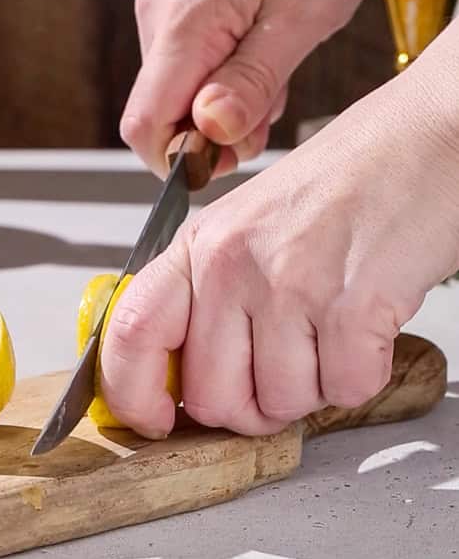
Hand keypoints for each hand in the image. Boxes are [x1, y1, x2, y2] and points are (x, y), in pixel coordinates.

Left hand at [103, 40, 458, 437]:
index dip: (132, 394)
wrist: (426, 138)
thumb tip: (186, 371)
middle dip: (255, 404)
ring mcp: (289, 284)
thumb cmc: (349, 177)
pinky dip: (364, 372)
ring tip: (335, 322)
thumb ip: (212, 290)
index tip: (156, 421)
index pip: (131, 331)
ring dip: (317, 384)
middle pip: (213, 396)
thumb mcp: (253, 221)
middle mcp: (233, 261)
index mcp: (202, 241)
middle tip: (288, 366)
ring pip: (284, 403)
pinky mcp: (350, 306)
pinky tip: (369, 322)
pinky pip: (346, 390)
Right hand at [120, 0, 393, 177]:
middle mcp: (160, 12)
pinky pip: (193, 62)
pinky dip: (230, 75)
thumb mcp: (302, 20)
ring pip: (181, 90)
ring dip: (229, 101)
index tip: (230, 155)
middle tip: (274, 106)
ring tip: (279, 68)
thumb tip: (208, 131)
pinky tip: (269, 54)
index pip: (143, 124)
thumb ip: (250, 82)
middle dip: (215, 129)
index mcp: (181, 20)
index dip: (181, 158)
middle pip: (162, 111)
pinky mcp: (186, 1)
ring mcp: (170, 4)